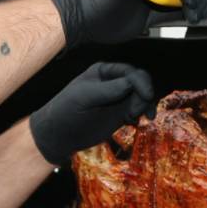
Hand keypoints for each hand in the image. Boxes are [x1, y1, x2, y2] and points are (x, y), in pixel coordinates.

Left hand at [29, 63, 155, 163]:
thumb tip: (131, 83)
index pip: (130, 72)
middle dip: (144, 96)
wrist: (59, 135)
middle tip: (136, 112)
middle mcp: (114, 82)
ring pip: (142, 97)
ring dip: (144, 106)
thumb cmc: (65, 111)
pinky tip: (135, 122)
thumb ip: (107, 90)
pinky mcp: (121, 114)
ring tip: (134, 119)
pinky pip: (139, 110)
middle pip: (141, 83)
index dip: (141, 83)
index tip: (146, 96)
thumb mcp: (83, 97)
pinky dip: (142, 114)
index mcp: (104, 72)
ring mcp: (119, 98)